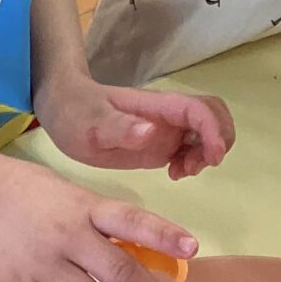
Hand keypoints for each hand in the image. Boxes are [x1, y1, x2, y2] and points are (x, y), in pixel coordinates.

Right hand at [0, 154, 196, 281]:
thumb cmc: (28, 189)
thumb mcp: (71, 193)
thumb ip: (99, 219)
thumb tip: (134, 248)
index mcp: (85, 208)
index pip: (133, 220)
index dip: (165, 234)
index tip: (193, 249)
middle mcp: (70, 236)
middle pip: (119, 272)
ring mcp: (45, 264)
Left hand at [37, 76, 233, 180]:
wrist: (62, 109)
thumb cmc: (75, 113)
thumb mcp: (90, 125)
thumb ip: (120, 128)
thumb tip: (153, 130)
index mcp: (156, 107)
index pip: (199, 110)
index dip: (214, 131)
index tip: (211, 159)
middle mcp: (167, 115)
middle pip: (214, 114)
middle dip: (218, 140)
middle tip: (193, 168)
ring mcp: (166, 128)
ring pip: (207, 131)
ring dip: (207, 153)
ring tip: (181, 173)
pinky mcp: (162, 142)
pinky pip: (193, 147)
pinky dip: (195, 161)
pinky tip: (174, 174)